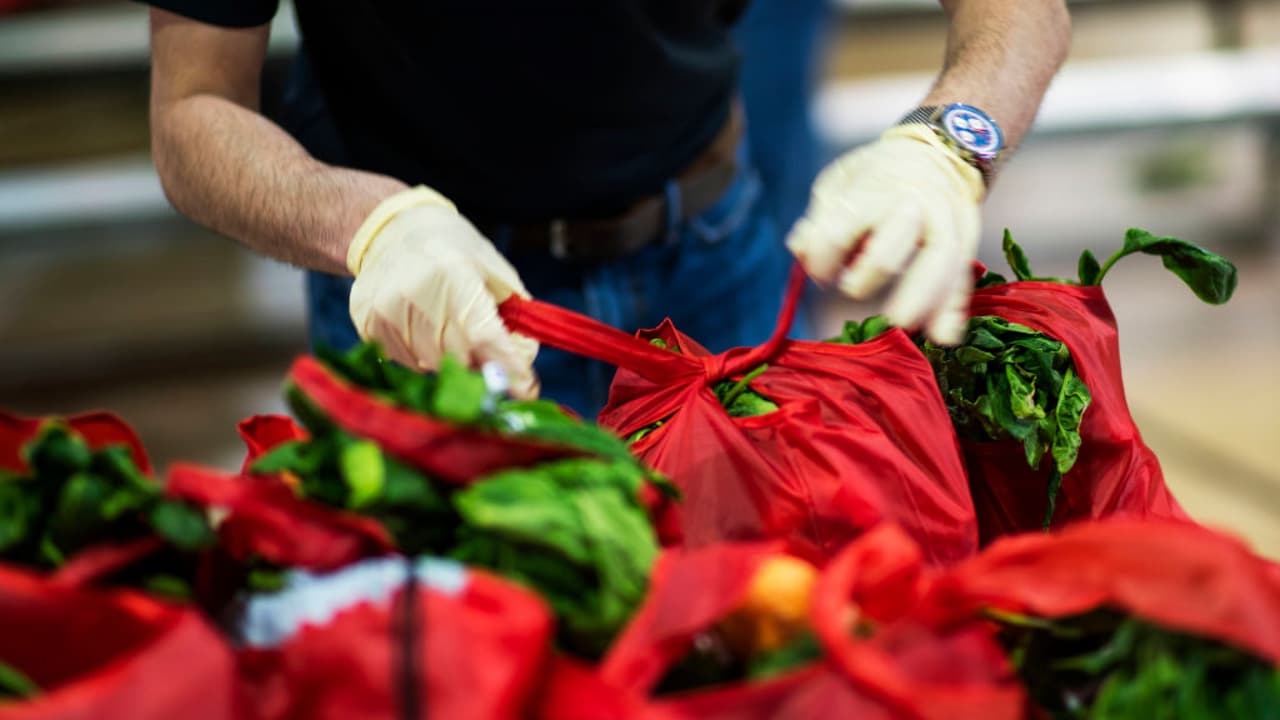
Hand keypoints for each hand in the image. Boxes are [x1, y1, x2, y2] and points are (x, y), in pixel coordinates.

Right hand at [347, 186, 539, 396]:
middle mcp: (415, 292)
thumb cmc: (453, 248)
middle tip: (488, 349)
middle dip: (482, 362)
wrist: (390, 229)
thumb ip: (515, 315)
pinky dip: (425, 355)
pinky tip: (425, 326)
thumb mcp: (494, 270)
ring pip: (434, 365)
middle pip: (460, 357)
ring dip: (452, 358)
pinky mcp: (368, 324)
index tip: (527, 389)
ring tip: (450, 326)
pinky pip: (408, 362)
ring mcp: (386, 311)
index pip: (483, 334)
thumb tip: (523, 363)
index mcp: (452, 272)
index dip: (506, 366)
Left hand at [786, 125, 984, 344]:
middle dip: (864, 280)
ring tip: (901, 326)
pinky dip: (953, 309)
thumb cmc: (876, 174)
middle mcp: (911, 205)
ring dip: (916, 300)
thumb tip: (800, 250)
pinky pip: (961, 276)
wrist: (937, 150)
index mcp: (872, 190)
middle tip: (852, 288)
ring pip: (936, 265)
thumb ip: (819, 218)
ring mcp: (944, 221)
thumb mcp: (839, 183)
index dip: (821, 261)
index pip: (837, 234)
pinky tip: (944, 337)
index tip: (820, 272)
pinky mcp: (966, 238)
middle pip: (886, 255)